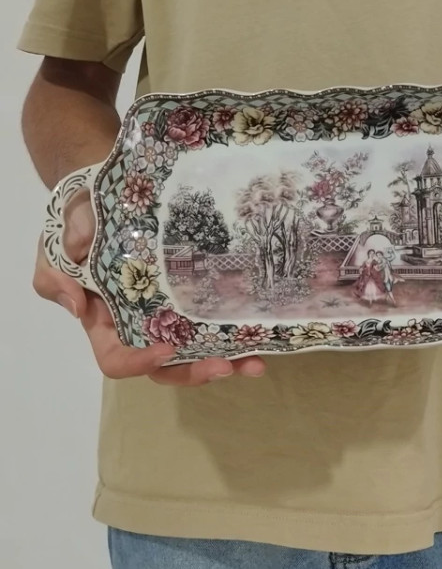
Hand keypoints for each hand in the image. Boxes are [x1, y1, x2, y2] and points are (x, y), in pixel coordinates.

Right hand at [34, 191, 265, 384]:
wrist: (104, 197)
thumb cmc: (77, 225)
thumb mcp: (54, 249)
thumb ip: (57, 277)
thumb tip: (79, 306)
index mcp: (105, 325)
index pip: (117, 359)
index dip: (139, 362)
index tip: (164, 349)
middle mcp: (140, 327)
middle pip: (166, 366)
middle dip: (195, 371)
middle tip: (226, 366)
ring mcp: (169, 315)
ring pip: (196, 351)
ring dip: (226, 361)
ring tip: (255, 363)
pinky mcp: (192, 297)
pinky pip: (212, 322)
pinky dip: (234, 332)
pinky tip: (259, 331)